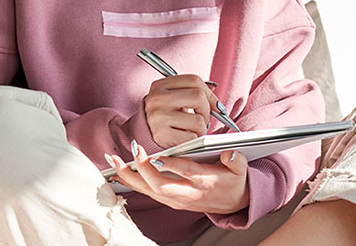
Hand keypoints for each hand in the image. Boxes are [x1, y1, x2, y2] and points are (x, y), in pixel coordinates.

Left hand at [106, 146, 249, 214]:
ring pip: (149, 190)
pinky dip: (131, 183)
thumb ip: (236, 160)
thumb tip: (230, 153)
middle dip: (143, 170)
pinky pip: (146, 192)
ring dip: (130, 176)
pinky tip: (118, 173)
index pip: (187, 173)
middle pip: (161, 186)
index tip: (157, 155)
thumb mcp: (241, 170)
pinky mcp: (170, 200)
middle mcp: (188, 193)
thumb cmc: (233, 182)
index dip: (171, 165)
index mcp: (205, 182)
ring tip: (114, 160)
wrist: (232, 204)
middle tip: (134, 151)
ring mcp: (176, 199)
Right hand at [144, 74, 221, 147]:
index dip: (210, 94)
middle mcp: (157, 98)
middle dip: (206, 111)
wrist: (144, 134)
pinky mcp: (161, 135)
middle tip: (202, 119)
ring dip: (201, 129)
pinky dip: (193, 140)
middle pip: (198, 97)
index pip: (194, 80)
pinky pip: (192, 137)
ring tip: (191, 130)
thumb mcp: (174, 98)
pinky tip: (184, 138)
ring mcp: (158, 116)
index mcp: (161, 85)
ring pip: (198, 120)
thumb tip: (217, 100)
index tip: (216, 106)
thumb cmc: (165, 115)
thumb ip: (193, 93)